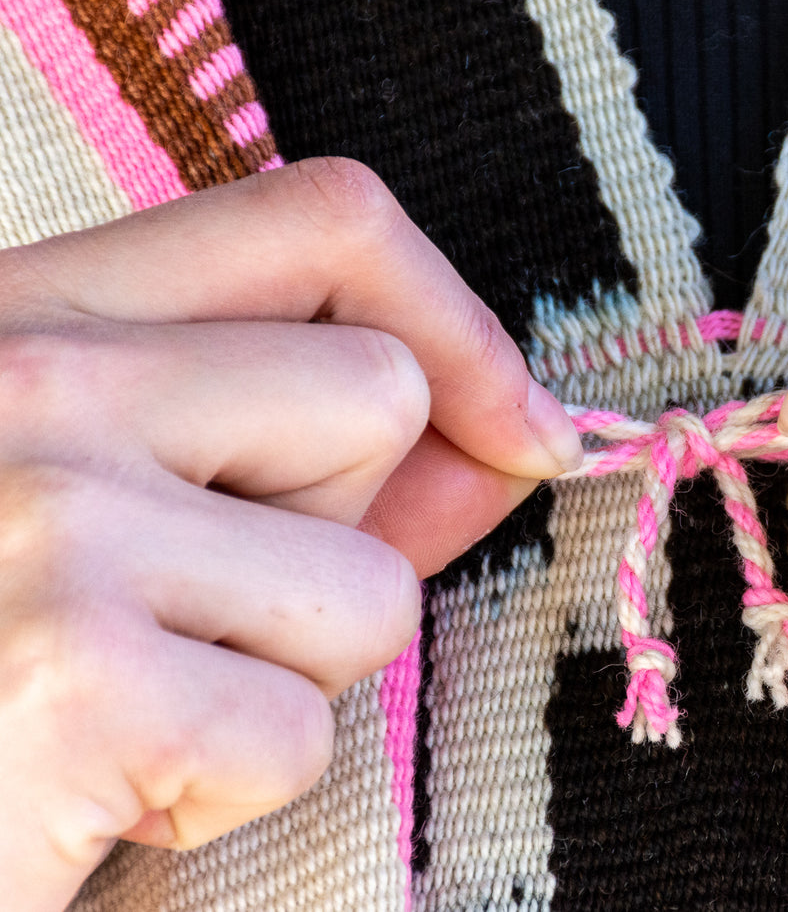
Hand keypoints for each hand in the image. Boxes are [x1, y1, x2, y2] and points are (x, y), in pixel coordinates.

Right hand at [0, 158, 579, 909]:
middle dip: (339, 529)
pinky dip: (226, 789)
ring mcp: (46, 516)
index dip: (457, 320)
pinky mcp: (73, 678)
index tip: (517, 426)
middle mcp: (26, 379)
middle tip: (184, 608)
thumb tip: (518, 437)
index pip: (320, 220)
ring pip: (370, 583)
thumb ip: (316, 466)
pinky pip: (299, 733)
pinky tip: (95, 788)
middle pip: (376, 394)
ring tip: (132, 701)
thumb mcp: (117, 515)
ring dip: (287, 674)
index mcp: (26, 313)